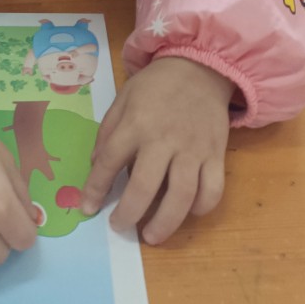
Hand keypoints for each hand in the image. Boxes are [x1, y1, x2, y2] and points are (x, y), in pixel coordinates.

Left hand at [80, 57, 232, 244]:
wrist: (200, 67)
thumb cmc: (156, 85)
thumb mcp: (123, 97)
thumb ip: (108, 131)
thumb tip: (96, 165)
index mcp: (136, 123)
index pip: (110, 161)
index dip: (95, 188)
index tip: (87, 208)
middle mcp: (164, 139)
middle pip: (144, 186)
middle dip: (128, 213)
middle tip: (119, 227)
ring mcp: (193, 149)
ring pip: (181, 195)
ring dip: (165, 222)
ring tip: (151, 236)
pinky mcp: (217, 155)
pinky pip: (212, 190)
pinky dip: (200, 208)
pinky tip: (186, 212)